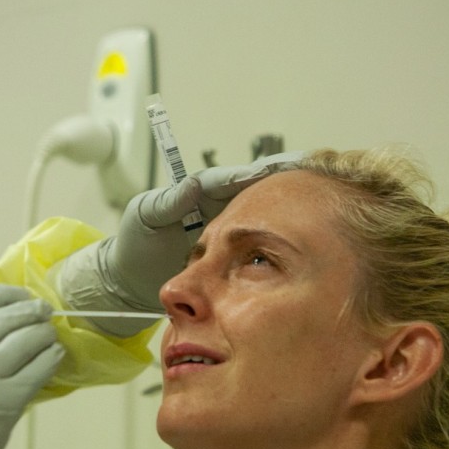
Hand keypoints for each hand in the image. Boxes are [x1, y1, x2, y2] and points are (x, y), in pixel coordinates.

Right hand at [0, 285, 63, 448]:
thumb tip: (8, 319)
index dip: (9, 293)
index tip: (25, 296)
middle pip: (9, 317)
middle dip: (34, 312)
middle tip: (46, 314)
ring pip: (29, 340)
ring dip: (45, 335)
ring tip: (49, 338)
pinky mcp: (5, 402)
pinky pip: (39, 371)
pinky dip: (52, 360)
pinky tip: (55, 358)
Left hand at [58, 151, 302, 325]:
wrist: (129, 282)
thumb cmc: (133, 245)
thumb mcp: (145, 218)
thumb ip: (168, 202)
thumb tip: (194, 184)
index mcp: (198, 194)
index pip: (233, 178)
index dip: (259, 171)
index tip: (286, 166)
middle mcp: (216, 208)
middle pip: (256, 191)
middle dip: (284, 182)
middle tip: (317, 176)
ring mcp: (225, 231)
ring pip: (261, 216)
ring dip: (286, 208)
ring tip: (319, 201)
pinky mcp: (229, 255)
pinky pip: (255, 244)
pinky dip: (275, 239)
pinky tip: (299, 238)